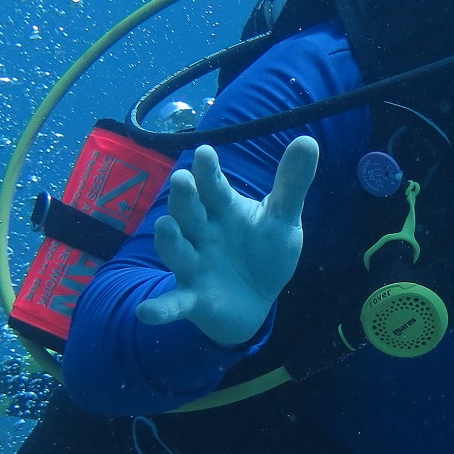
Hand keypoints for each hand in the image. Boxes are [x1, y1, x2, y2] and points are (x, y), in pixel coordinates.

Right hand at [135, 138, 318, 346]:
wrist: (254, 301)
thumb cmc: (263, 252)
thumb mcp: (282, 219)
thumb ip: (292, 184)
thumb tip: (308, 140)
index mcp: (222, 210)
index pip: (214, 187)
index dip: (209, 172)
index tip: (205, 152)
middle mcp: (202, 234)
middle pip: (190, 213)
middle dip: (185, 198)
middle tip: (182, 179)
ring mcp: (193, 266)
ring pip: (177, 251)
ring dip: (170, 240)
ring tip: (165, 226)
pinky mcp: (192, 300)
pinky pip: (174, 304)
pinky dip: (160, 309)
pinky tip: (146, 313)